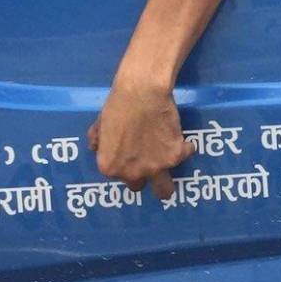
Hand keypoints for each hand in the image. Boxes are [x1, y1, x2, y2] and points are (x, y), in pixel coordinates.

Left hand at [88, 77, 192, 201]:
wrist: (142, 92)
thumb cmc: (118, 105)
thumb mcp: (100, 123)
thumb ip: (98, 140)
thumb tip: (95, 146)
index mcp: (110, 167)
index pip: (118, 176)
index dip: (124, 164)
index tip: (129, 153)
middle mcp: (132, 173)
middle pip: (138, 186)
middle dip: (142, 174)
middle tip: (146, 158)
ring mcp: (155, 167)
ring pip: (164, 189)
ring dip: (165, 180)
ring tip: (168, 165)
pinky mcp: (175, 155)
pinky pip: (184, 155)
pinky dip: (184, 148)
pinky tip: (180, 137)